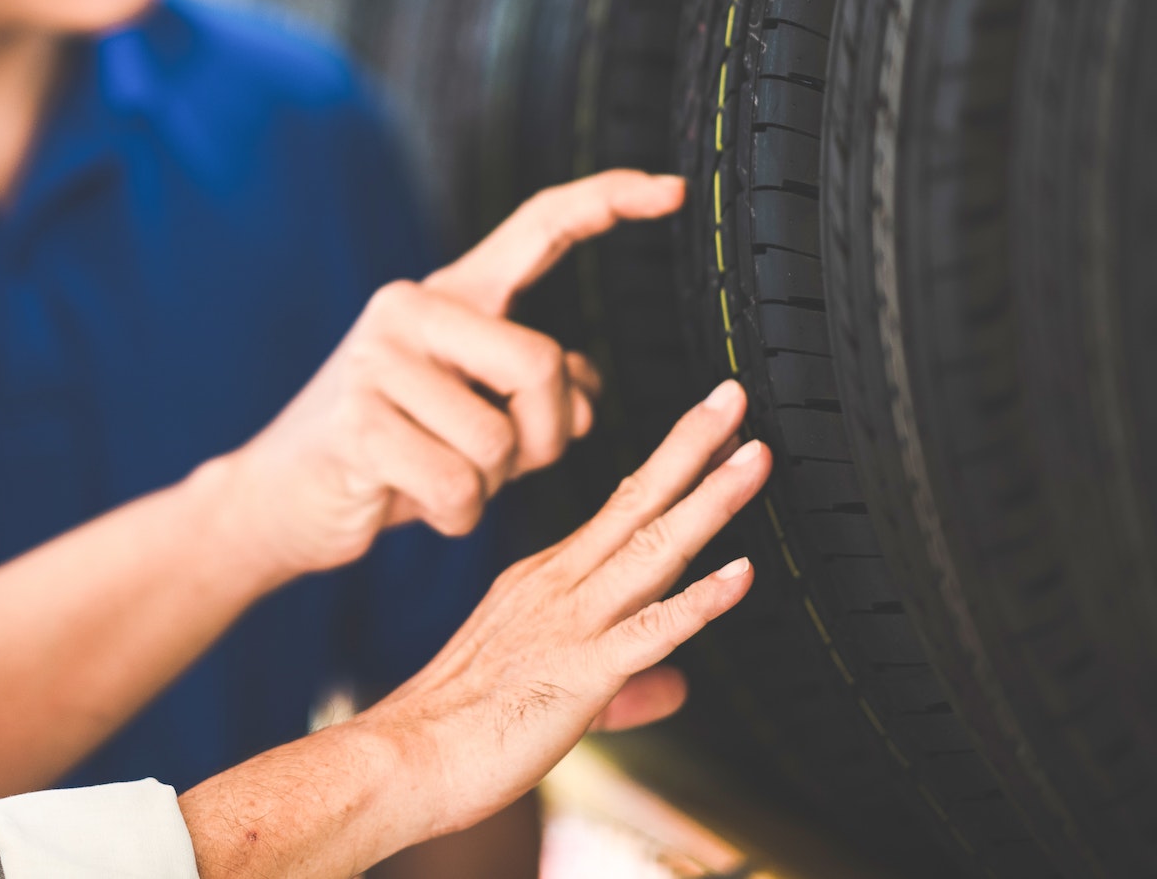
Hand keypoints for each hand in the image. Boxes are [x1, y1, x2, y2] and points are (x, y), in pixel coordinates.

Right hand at [213, 170, 686, 580]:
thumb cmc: (394, 453)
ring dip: (491, 488)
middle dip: (548, 436)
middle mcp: (411, 309)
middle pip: (541, 364)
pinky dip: (457, 516)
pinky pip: (459, 487)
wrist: (283, 497)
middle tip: (511, 464)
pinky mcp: (357, 424)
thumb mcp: (476, 412)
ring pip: (500, 442)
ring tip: (443, 480)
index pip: (540, 228)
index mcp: (450, 294)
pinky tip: (421, 506)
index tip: (673, 191)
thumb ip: (538, 388)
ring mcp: (376, 362)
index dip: (609, 203)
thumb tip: (588, 390)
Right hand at [359, 380, 768, 842]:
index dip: (671, 464)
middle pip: (638, 502)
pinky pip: (650, 631)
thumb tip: (678, 686)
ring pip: (652, 549)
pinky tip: (742, 573)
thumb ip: (623, 684)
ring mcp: (570, 625)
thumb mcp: (549, 690)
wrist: (403, 757)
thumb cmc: (460, 729)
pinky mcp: (580, 674)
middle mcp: (559, 587)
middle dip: (692, 447)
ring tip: (753, 457)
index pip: (620, 509)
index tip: (711, 428)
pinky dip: (699, 600)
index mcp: (545, 581)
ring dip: (709, 500)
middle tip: (733, 398)